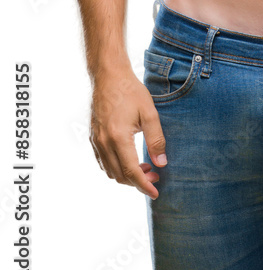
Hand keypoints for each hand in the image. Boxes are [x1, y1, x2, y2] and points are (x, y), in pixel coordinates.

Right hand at [89, 68, 166, 199]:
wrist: (108, 76)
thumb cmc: (131, 91)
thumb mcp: (149, 113)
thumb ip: (156, 139)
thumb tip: (161, 163)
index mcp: (118, 138)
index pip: (132, 172)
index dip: (144, 186)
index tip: (156, 193)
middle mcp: (104, 143)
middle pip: (120, 176)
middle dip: (138, 182)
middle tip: (155, 175)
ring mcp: (96, 141)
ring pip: (110, 172)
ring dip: (127, 176)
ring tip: (145, 167)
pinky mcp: (93, 138)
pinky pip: (103, 162)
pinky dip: (116, 168)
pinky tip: (129, 159)